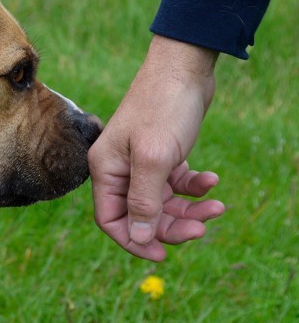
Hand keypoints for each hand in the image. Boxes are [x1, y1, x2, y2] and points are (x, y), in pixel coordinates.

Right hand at [88, 35, 225, 260]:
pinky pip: (176, 184)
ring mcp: (141, 163)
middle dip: (171, 225)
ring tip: (217, 205)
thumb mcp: (155, 158)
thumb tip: (140, 238)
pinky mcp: (163, 155)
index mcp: (106, 170)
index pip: (111, 219)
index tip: (163, 255)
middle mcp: (120, 169)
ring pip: (163, 202)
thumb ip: (144, 200)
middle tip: (201, 228)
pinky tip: (212, 179)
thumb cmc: (163, 108)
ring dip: (189, 208)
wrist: (185, 68)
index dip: (134, 240)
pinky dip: (195, 187)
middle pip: (141, 215)